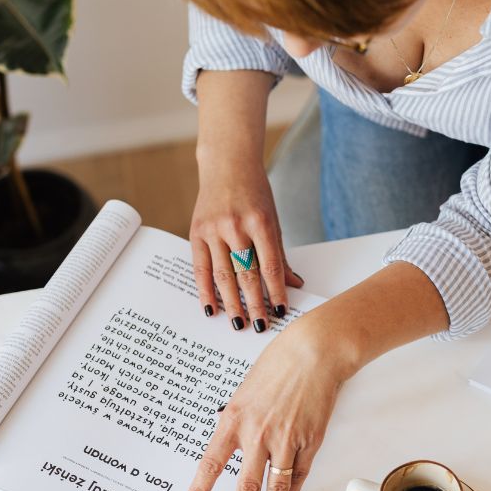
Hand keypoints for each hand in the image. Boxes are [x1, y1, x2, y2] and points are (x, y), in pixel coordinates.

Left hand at [184, 318, 350, 490]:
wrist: (314, 353)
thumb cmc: (280, 365)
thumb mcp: (245, 391)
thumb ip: (237, 419)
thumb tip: (232, 441)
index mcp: (234, 419)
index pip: (211, 462)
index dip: (201, 489)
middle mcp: (258, 433)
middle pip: (246, 485)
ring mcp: (286, 439)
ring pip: (277, 487)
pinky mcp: (310, 441)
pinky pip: (300, 473)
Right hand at [190, 158, 302, 331]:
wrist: (227, 163)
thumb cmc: (254, 193)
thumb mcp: (272, 219)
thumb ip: (280, 254)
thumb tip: (294, 284)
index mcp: (261, 222)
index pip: (271, 266)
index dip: (276, 292)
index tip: (281, 312)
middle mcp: (236, 226)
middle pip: (247, 274)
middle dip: (255, 304)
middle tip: (260, 327)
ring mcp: (214, 229)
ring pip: (224, 275)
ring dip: (232, 303)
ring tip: (239, 323)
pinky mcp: (196, 232)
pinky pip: (201, 268)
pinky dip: (205, 291)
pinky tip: (211, 308)